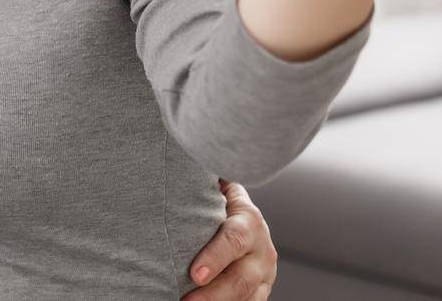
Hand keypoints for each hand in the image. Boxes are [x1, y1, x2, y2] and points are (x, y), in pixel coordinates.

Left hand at [185, 180, 276, 299]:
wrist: (243, 216)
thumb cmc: (217, 200)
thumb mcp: (217, 188)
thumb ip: (204, 181)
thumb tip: (177, 154)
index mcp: (249, 220)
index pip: (234, 240)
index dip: (215, 258)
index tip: (194, 273)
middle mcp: (262, 250)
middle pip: (241, 279)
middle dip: (213, 293)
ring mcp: (264, 274)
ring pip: (246, 297)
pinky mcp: (261, 291)